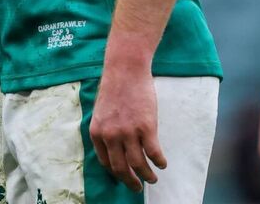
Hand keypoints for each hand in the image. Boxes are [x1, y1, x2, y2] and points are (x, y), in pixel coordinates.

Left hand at [89, 65, 165, 191]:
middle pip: (121, 168)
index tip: (124, 177)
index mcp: (97, 132)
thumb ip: (105, 130)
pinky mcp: (146, 127)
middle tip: (137, 188)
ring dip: (147, 176)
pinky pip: (154, 153)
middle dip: (130, 182)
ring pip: (138, 165)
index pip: (105, 162)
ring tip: (152, 179)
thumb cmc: (114, 89)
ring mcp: (128, 132)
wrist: (125, 70)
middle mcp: (110, 135)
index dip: (115, 173)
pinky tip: (162, 163)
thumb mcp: (101, 112)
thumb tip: (114, 149)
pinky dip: (159, 162)